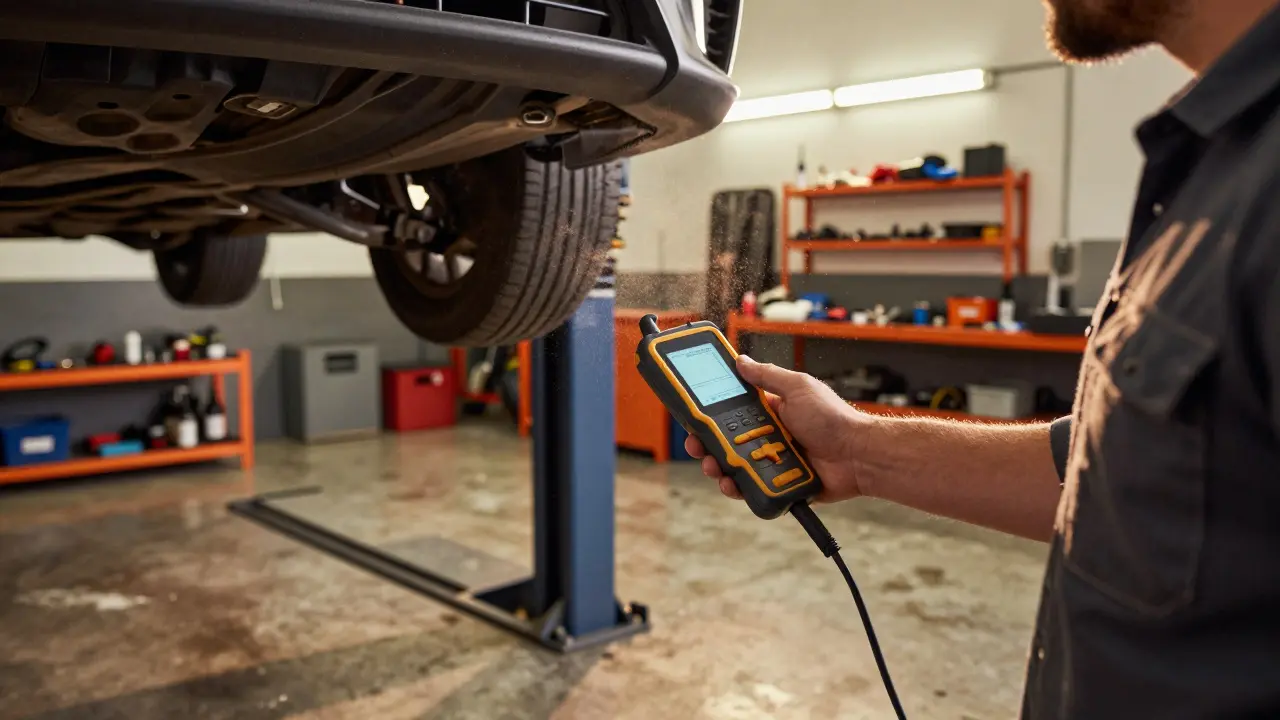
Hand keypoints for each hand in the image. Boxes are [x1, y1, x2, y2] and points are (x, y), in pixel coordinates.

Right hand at [684, 355, 868, 502]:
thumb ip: (768, 377)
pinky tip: (731, 484)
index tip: (693, 415)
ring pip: (733, 467)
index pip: (730, 411)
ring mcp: (771, 461)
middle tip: (697, 445)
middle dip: (706, 444)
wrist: (858, 455)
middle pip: (725, 442)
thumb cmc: (834, 419)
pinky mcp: (777, 484)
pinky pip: (750, 488)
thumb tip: (742, 361)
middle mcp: (767, 436)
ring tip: (714, 466)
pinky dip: (737, 488)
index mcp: (769, 411)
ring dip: (717, 467)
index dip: (709, 414)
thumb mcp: (798, 388)